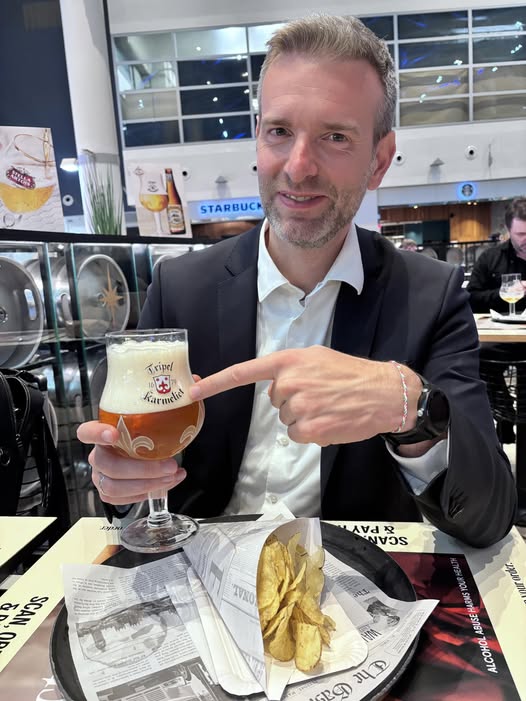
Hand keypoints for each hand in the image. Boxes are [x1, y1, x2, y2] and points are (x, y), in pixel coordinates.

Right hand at [76, 421, 186, 504]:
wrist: (149, 451)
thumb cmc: (148, 435)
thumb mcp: (153, 421)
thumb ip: (162, 412)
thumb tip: (190, 400)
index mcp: (102, 433)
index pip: (87, 432)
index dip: (97, 434)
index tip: (114, 434)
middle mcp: (98, 454)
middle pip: (109, 465)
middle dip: (142, 469)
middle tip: (169, 466)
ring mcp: (100, 475)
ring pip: (113, 486)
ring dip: (147, 485)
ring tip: (171, 477)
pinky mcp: (107, 491)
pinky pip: (120, 499)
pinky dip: (145, 494)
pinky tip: (164, 485)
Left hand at [189, 346, 421, 446]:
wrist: (384, 392)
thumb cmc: (351, 374)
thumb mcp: (317, 357)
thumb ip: (290, 368)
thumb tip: (275, 388)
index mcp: (289, 361)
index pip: (244, 372)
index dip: (216, 382)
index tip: (192, 389)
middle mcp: (290, 382)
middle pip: (274, 401)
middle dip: (292, 401)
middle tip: (319, 394)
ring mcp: (299, 407)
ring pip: (286, 420)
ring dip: (303, 417)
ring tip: (328, 406)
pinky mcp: (310, 429)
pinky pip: (298, 434)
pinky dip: (311, 432)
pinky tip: (330, 421)